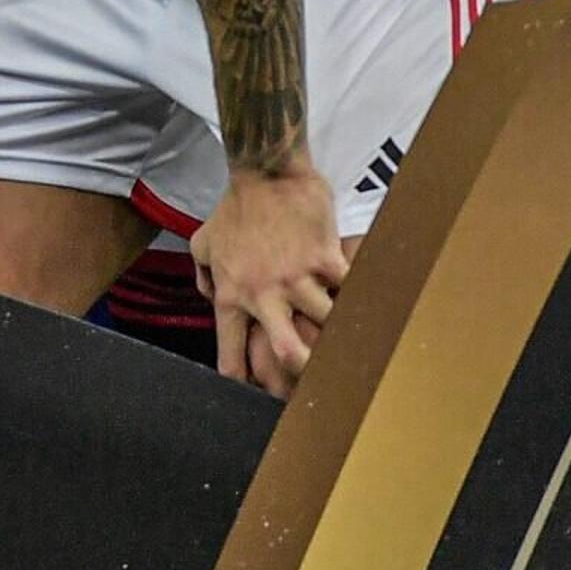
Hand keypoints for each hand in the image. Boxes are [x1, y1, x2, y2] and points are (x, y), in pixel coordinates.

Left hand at [195, 160, 346, 394]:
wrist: (266, 172)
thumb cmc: (235, 209)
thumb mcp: (204, 242)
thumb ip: (205, 275)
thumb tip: (211, 299)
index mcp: (231, 294)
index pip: (231, 352)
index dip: (243, 381)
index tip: (255, 397)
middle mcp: (263, 293)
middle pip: (288, 352)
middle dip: (306, 373)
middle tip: (318, 380)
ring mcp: (296, 278)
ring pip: (328, 324)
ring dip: (340, 330)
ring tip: (351, 337)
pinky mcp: (325, 260)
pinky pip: (349, 292)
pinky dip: (359, 298)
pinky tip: (366, 302)